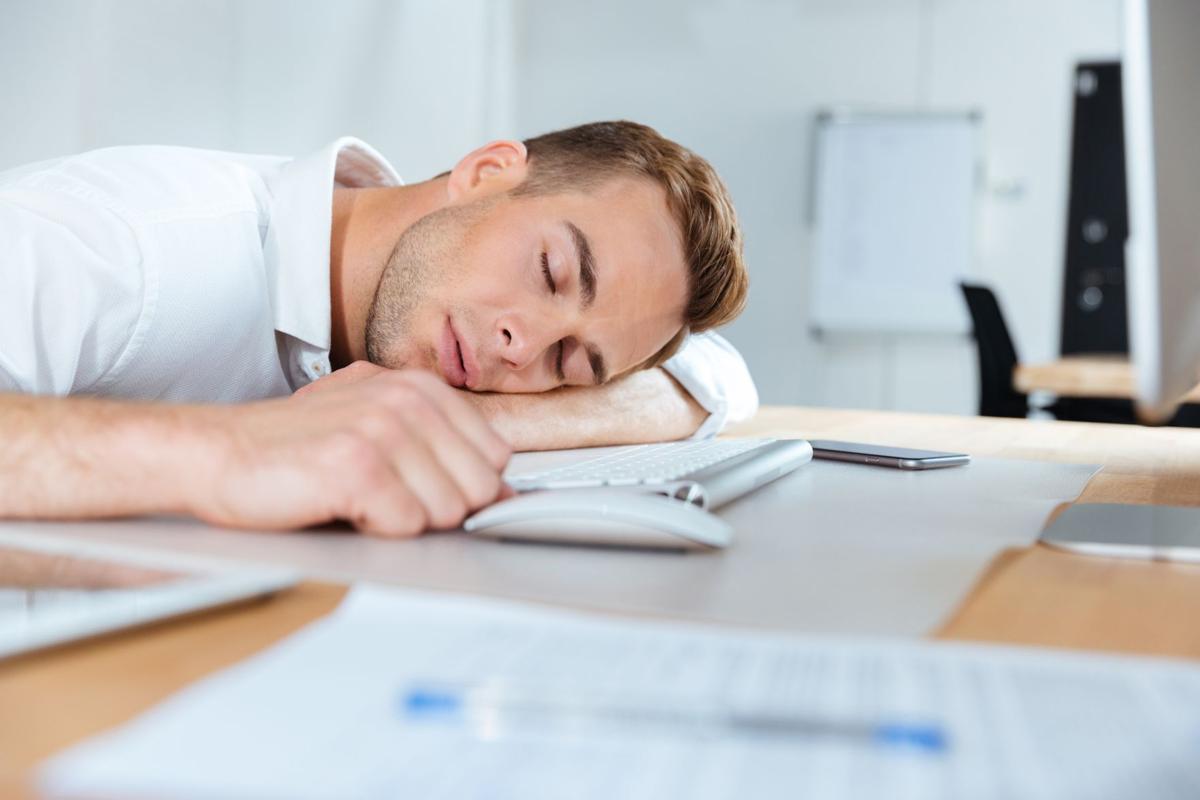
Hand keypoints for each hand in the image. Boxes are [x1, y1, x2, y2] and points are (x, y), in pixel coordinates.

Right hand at [192, 367, 510, 536]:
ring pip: (448, 511)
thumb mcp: (375, 425)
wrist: (215, 453)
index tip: (427, 488)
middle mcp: (406, 400)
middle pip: (479, 486)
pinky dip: (377, 530)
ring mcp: (383, 429)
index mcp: (418, 386)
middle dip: (439, 507)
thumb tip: (503, 494)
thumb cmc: (294, 447)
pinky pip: (408, 525)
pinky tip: (343, 507)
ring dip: (404, 520)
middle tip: (386, 496)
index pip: (495, 455)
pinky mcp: (357, 466)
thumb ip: (439, 447)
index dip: (464, 485)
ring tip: (359, 498)